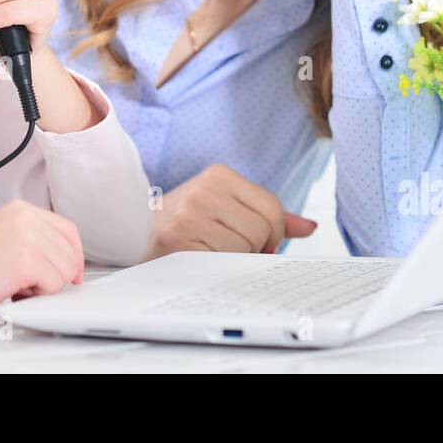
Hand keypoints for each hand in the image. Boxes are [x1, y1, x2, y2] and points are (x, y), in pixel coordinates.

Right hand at [0, 199, 83, 323]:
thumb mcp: (5, 240)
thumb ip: (34, 240)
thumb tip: (70, 261)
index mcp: (20, 209)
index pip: (68, 230)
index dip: (73, 256)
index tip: (71, 275)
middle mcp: (25, 216)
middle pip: (71, 252)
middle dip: (55, 275)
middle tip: (23, 282)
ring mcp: (26, 235)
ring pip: (66, 271)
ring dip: (44, 286)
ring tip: (13, 283)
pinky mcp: (26, 259)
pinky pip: (54, 285)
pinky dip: (36, 296)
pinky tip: (11, 290)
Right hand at [144, 164, 317, 259]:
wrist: (133, 228)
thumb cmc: (185, 219)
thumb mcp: (226, 205)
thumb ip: (267, 214)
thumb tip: (309, 227)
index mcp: (220, 175)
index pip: (272, 208)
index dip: (275, 232)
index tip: (261, 242)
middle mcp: (204, 189)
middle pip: (261, 231)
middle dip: (253, 248)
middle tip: (229, 247)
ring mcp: (189, 215)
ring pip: (243, 249)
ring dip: (233, 259)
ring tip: (210, 249)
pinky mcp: (178, 241)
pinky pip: (220, 263)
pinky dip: (215, 267)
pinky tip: (198, 257)